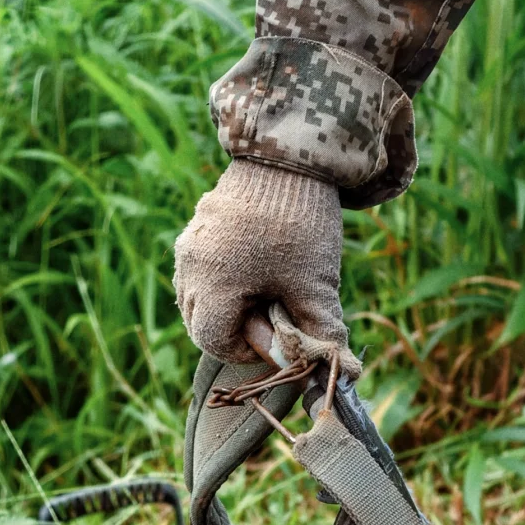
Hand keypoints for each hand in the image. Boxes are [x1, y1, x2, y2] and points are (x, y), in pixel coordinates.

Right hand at [174, 158, 359, 376]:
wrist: (292, 152)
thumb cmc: (302, 224)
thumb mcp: (316, 286)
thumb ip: (320, 335)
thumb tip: (334, 372)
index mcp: (211, 284)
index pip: (214, 342)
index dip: (249, 350)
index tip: (280, 338)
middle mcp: (189, 265)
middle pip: (201, 322)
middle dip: (237, 330)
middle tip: (275, 316)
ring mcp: (190, 242)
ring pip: (198, 296)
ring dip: (229, 306)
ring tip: (267, 290)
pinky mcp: (199, 223)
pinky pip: (201, 268)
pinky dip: (224, 280)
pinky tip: (259, 265)